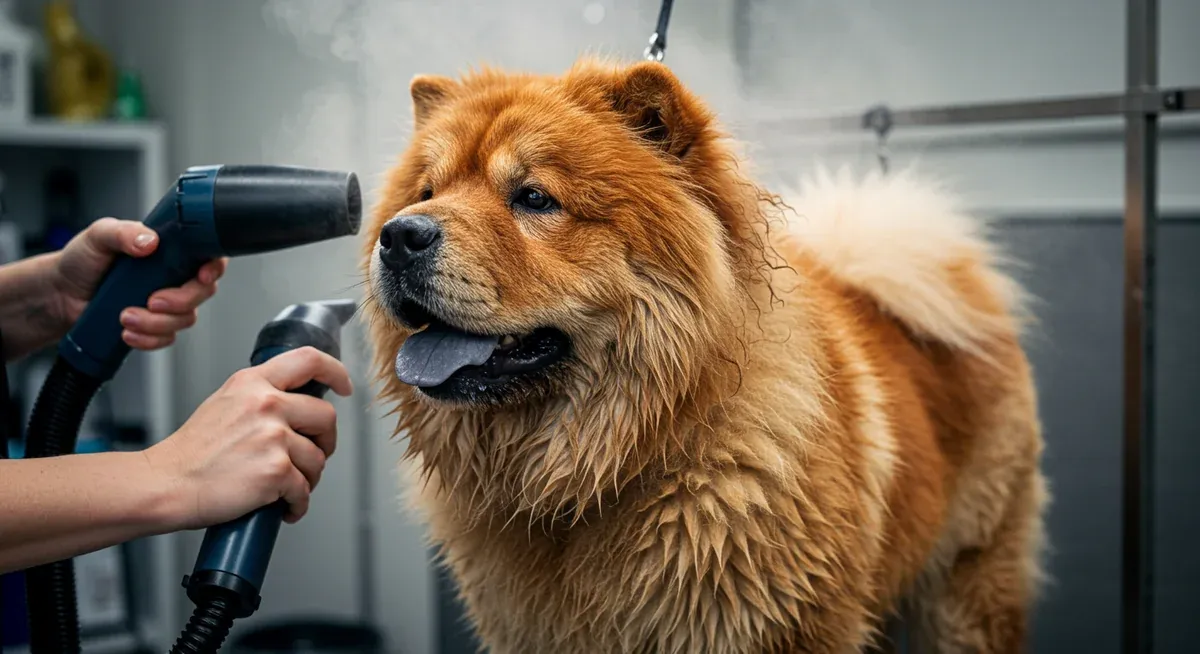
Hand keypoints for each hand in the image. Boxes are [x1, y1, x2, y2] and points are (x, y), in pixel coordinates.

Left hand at [54, 217, 227, 349]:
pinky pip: (167, 338)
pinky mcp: (155, 325)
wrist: (61, 293)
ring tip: (126, 317)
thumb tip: (149, 241)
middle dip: (180, 301)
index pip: (208, 256)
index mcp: (170, 250)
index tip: (200, 276)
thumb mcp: (99, 235)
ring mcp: (166, 303)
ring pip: (185, 319)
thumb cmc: (82, 260)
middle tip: (152, 301)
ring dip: (157, 323)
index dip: (213, 268)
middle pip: (202, 292)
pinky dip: (149, 339)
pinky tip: (127, 332)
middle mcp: (173, 276)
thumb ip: (124, 232)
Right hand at [144, 347, 353, 528]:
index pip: (309, 360)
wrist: (166, 483)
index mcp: (252, 382)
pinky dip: (297, 504)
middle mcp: (266, 403)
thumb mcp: (224, 403)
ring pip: (317, 458)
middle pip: (325, 416)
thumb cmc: (191, 452)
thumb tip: (294, 403)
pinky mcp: (275, 470)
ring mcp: (273, 436)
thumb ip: (259, 396)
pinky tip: (284, 507)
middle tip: (312, 455)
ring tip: (286, 487)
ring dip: (308, 478)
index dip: (335, 372)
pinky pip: (304, 489)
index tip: (343, 386)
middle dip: (325, 441)